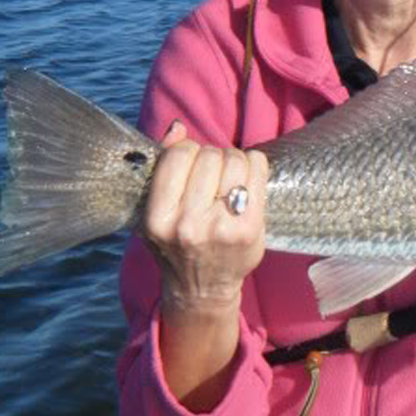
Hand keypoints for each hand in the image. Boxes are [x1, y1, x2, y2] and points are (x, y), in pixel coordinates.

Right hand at [141, 121, 267, 311]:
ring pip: (235, 159)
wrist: (202, 287)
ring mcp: (222, 227)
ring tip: (228, 178)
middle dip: (212, 157)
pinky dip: (254, 165)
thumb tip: (178, 127)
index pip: (179, 155)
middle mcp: (188, 225)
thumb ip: (163, 165)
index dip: (187, 151)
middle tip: (212, 176)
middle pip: (210, 156)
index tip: (189, 165)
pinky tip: (246, 181)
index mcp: (158, 218)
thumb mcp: (156, 210)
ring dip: (234, 161)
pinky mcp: (250, 228)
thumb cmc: (176, 242)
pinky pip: (258, 169)